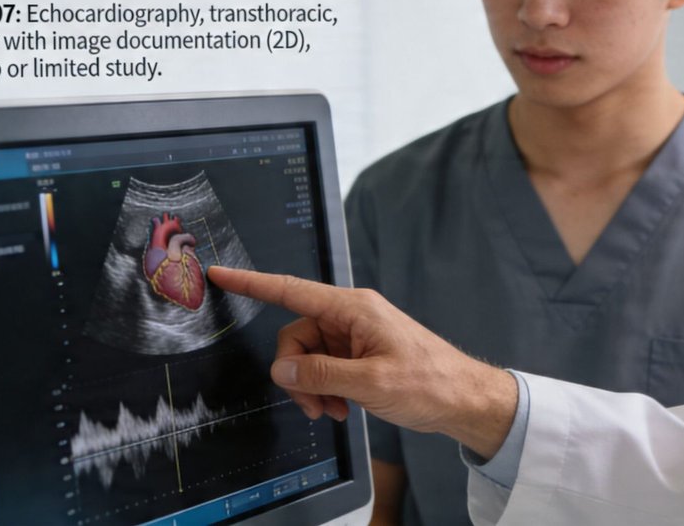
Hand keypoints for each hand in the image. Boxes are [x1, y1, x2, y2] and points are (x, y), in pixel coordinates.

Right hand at [208, 266, 519, 458]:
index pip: (292, 291)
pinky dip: (326, 390)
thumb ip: (319, 374)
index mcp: (353, 309)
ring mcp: (354, 336)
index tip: (221, 273)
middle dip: (296, 374)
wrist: (462, 399)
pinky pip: (324, 368)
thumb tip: (281, 371)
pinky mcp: (359, 355)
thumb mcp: (369, 381)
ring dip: (313, 387)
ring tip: (334, 410)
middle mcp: (350, 317)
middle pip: (295, 337)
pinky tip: (342, 407)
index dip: (253, 283)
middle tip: (315, 404)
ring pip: (307, 357)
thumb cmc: (428, 382)